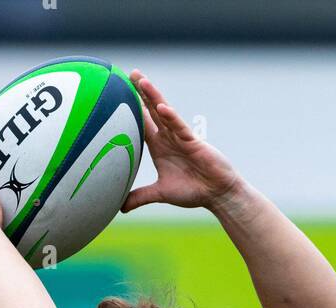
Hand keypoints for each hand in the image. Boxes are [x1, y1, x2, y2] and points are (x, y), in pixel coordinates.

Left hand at [122, 71, 242, 213]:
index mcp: (159, 146)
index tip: (118, 93)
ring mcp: (180, 137)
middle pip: (152, 110)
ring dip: (153, 97)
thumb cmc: (192, 191)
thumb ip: (140, 197)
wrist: (216, 194)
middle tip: (128, 73)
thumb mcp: (160, 193)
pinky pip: (180, 127)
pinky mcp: (193, 142)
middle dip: (141, 92)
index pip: (142, 123)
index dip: (132, 108)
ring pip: (164, 113)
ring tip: (141, 80)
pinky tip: (161, 106)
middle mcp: (168, 137)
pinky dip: (171, 118)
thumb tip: (120, 207)